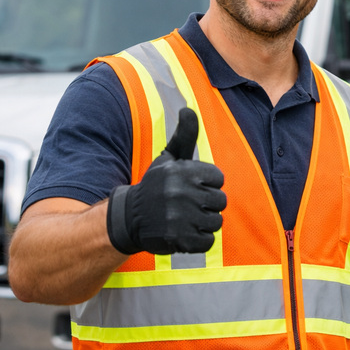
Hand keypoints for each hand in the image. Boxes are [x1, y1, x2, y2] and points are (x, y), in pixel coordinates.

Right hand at [106, 107, 226, 254]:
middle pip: (221, 201)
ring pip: (216, 222)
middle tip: (188, 205)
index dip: (208, 184)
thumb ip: (184, 135)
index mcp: (182, 172)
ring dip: (204, 223)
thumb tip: (188, 109)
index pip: (219, 178)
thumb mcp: (168, 158)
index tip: (191, 187)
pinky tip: (184, 232)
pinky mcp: (179, 239)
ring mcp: (179, 218)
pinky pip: (207, 241)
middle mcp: (181, 193)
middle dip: (207, 204)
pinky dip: (199, 240)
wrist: (128, 218)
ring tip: (185, 218)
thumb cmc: (155, 186)